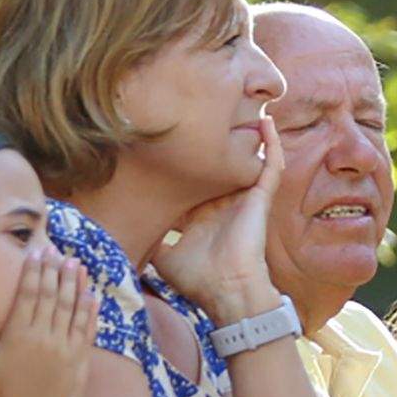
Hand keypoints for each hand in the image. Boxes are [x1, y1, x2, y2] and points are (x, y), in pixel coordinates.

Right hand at [0, 252, 97, 396]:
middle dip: (55, 270)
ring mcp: (65, 348)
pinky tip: (92, 296)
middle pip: (52, 295)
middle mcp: (44, 337)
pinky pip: (86, 329)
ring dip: (75, 284)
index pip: (28, 293)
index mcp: (18, 334)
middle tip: (59, 250)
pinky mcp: (79, 361)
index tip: (37, 252)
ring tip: (77, 264)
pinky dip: (90, 311)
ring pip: (72, 308)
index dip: (34, 270)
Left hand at [157, 111, 282, 320]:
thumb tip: (124, 236)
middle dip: (216, 141)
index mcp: (203, 215)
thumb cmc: (198, 278)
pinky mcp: (261, 197)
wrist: (227, 290)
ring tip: (247, 107)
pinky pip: (271, 166)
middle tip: (206, 110)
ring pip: (249, 160)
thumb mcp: (163, 258)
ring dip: (249, 137)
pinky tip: (268, 122)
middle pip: (220, 166)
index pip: (194, 182)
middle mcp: (224, 203)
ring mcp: (244, 199)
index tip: (168, 142)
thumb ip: (150, 241)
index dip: (183, 164)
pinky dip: (272, 145)